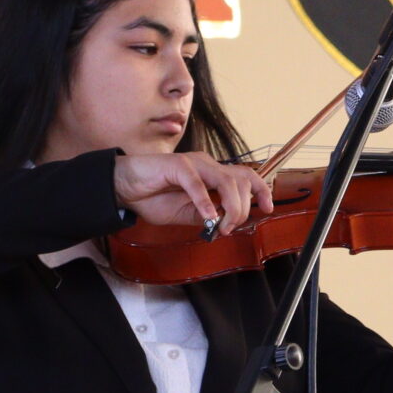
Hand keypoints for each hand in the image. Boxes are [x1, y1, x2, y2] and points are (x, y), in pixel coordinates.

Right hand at [113, 151, 276, 234]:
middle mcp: (208, 165)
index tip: (267, 208)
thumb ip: (207, 217)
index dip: (261, 191)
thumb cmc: (153, 197)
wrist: (125, 188)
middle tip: (229, 228)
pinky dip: (205, 202)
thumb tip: (225, 226)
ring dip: (229, 207)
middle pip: (242, 180)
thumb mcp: (186, 214)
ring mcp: (194, 164)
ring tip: (219, 225)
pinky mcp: (177, 166)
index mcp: (213, 174)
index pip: (247, 176)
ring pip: (227, 181)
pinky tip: (207, 217)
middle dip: (243, 208)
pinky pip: (197, 183)